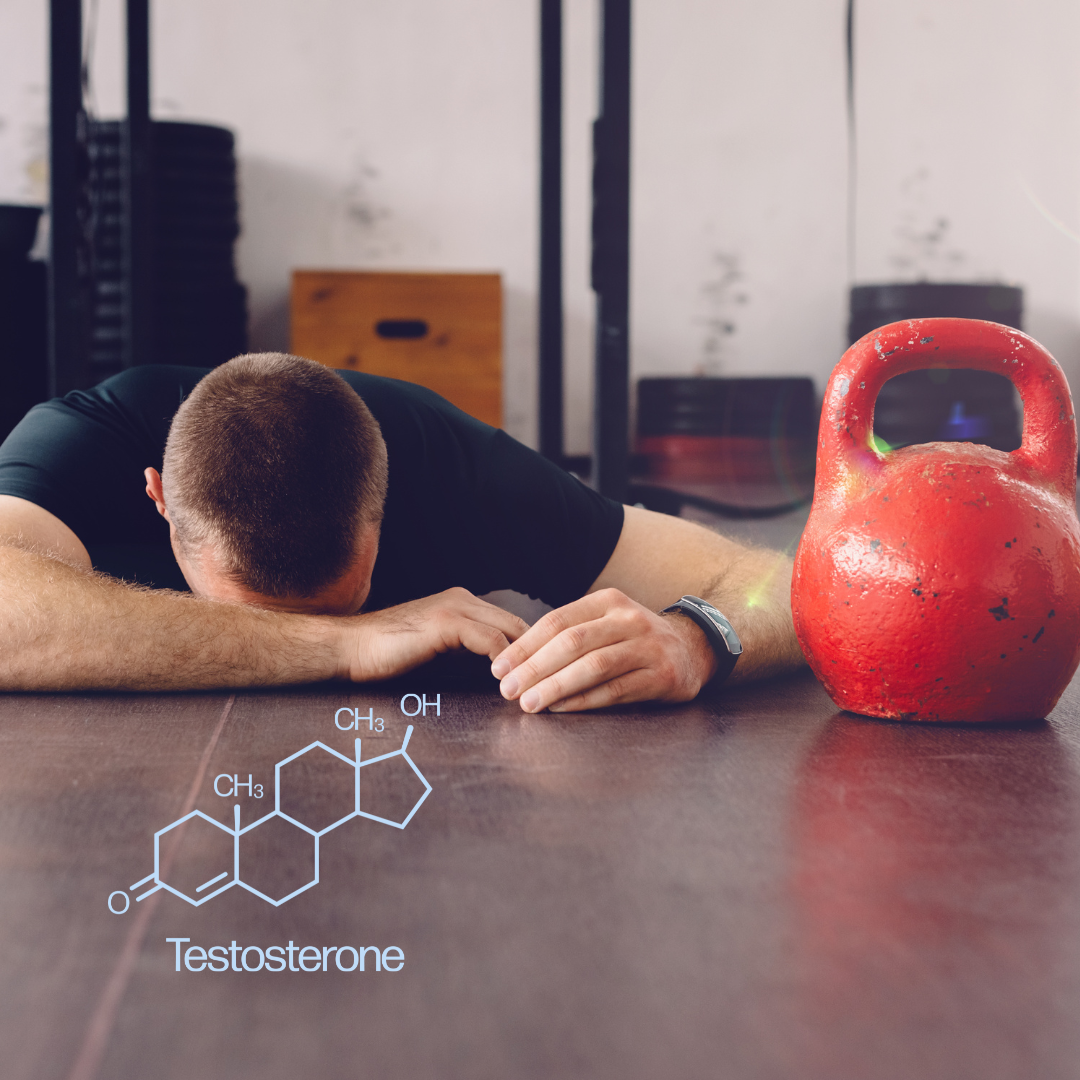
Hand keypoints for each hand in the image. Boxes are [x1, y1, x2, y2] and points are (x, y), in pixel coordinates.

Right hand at [339, 588, 528, 682]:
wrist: (351, 647)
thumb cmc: (387, 654)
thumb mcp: (436, 649)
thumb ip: (464, 651)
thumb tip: (495, 672)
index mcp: (461, 602)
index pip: (511, 621)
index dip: (530, 647)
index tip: (543, 673)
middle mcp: (463, 599)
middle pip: (518, 623)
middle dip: (537, 652)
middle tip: (550, 681)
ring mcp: (455, 607)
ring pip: (510, 629)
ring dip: (525, 660)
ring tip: (533, 687)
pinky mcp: (446, 622)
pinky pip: (491, 640)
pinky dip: (504, 661)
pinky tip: (506, 682)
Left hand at [490, 587, 717, 712]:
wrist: (695, 649)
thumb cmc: (635, 640)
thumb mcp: (607, 623)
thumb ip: (570, 635)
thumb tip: (515, 661)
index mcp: (608, 602)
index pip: (557, 621)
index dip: (525, 645)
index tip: (499, 667)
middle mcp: (629, 619)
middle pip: (572, 642)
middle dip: (534, 667)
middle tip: (507, 689)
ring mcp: (648, 647)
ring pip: (593, 667)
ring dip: (556, 687)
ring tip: (529, 703)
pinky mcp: (662, 676)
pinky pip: (615, 691)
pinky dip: (584, 701)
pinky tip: (561, 709)